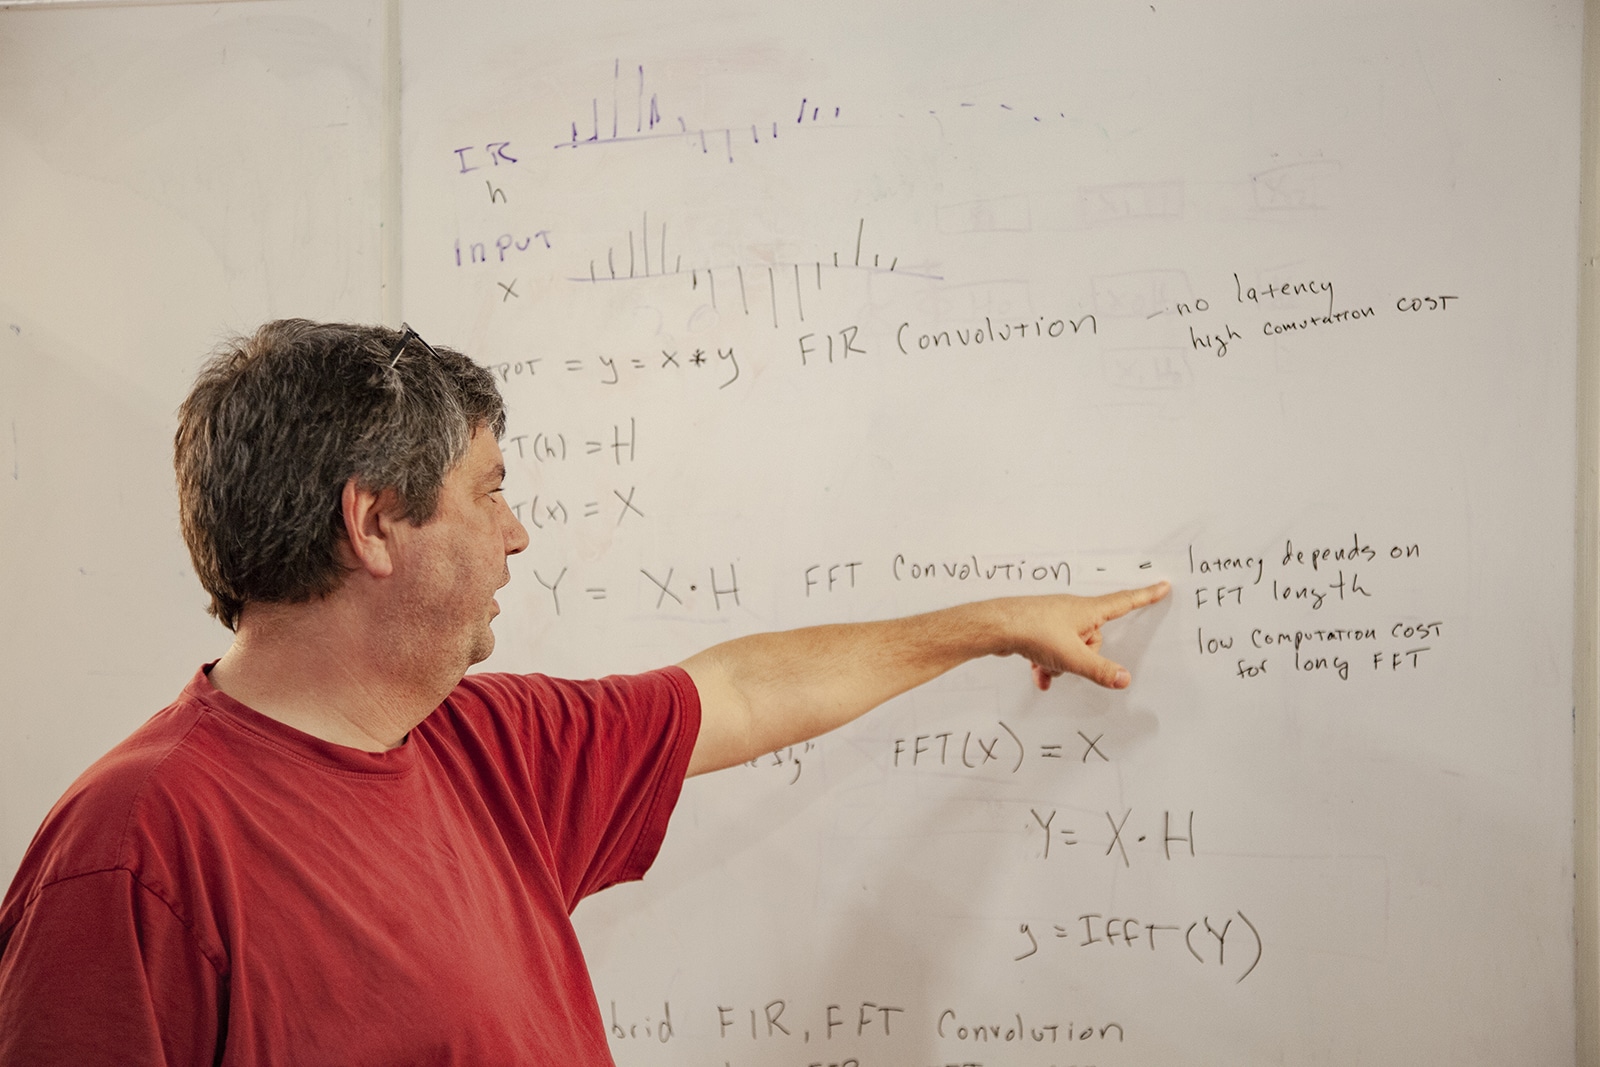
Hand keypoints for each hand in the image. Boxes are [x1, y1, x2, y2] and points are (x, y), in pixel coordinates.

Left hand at [1008, 581, 1169, 690]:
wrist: (996, 626)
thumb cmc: (1033, 631)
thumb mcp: (1073, 656)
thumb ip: (1100, 670)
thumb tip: (1124, 678)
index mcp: (1087, 610)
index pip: (1124, 602)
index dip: (1145, 596)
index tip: (1162, 586)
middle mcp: (1072, 610)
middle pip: (1094, 637)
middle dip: (1084, 655)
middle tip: (1068, 660)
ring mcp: (1054, 619)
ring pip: (1071, 647)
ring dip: (1061, 662)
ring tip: (1047, 665)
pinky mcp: (1039, 628)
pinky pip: (1052, 650)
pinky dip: (1047, 664)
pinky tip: (1038, 675)